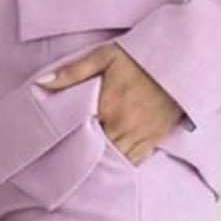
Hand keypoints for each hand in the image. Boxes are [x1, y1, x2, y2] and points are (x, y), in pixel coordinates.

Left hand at [34, 43, 184, 163]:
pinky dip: (122, 163)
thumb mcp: (103, 57)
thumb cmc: (137, 57)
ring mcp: (140, 134)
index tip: (58, 146)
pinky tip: (112, 161)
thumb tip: (41, 83)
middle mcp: (123, 126)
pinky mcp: (154, 138)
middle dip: (85, 155)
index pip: (81, 135)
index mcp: (107, 106)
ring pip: (116, 160)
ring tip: (90, 163)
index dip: (69, 142)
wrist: (179, 59)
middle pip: (98, 152)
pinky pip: (134, 160)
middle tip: (70, 158)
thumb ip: (71, 72)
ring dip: (103, 162)